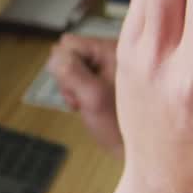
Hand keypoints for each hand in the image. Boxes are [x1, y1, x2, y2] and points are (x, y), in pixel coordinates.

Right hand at [49, 35, 122, 157]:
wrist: (138, 148)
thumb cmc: (120, 126)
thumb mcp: (93, 97)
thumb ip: (70, 73)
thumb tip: (54, 57)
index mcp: (112, 49)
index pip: (69, 44)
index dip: (66, 67)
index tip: (79, 88)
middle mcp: (111, 53)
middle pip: (69, 54)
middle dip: (69, 78)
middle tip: (84, 98)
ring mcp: (108, 66)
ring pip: (72, 68)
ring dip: (74, 88)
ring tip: (89, 104)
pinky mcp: (106, 79)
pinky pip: (80, 78)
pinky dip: (80, 93)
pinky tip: (91, 105)